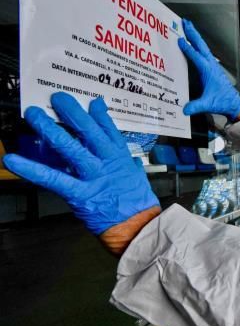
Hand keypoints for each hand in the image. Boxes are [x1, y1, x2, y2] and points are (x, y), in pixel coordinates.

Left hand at [3, 93, 160, 252]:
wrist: (139, 227)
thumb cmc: (136, 204)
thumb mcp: (134, 175)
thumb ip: (124, 159)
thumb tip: (122, 153)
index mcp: (120, 157)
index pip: (108, 129)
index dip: (98, 114)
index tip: (91, 101)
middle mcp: (106, 162)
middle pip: (88, 131)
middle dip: (71, 112)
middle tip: (57, 98)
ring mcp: (93, 176)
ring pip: (69, 148)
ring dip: (50, 129)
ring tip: (34, 115)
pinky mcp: (80, 193)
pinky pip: (52, 178)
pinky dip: (31, 169)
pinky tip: (14, 160)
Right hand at [178, 18, 239, 120]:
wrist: (233, 102)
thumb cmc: (221, 101)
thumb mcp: (207, 104)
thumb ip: (196, 106)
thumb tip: (185, 109)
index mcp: (208, 70)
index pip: (196, 56)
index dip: (188, 48)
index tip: (179, 39)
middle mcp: (211, 65)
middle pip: (200, 45)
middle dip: (192, 33)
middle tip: (184, 21)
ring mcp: (212, 65)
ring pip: (202, 46)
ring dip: (195, 36)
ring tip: (187, 26)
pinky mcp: (212, 67)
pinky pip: (203, 52)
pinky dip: (197, 44)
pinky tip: (194, 43)